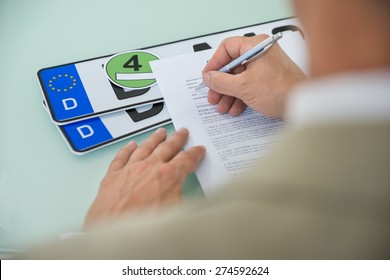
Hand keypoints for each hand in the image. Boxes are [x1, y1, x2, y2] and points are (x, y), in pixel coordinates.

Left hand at [84, 128, 205, 228]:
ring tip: (161, 132)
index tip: (198, 150)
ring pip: (145, 147)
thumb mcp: (177, 213)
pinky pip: (122, 156)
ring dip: (155, 139)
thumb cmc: (143, 226)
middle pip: (167, 148)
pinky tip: (131, 144)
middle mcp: (149, 167)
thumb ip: (184, 197)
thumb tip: (194, 197)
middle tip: (183, 132)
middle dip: (177, 139)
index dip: (195, 154)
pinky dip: (127, 148)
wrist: (112, 231)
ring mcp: (130, 169)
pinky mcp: (113, 175)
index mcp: (168, 176)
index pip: (186, 159)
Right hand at [202, 34, 305, 118]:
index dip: (214, 63)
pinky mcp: (270, 80)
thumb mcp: (243, 87)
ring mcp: (266, 67)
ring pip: (240, 78)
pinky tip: (235, 108)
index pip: (227, 48)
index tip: (207, 77)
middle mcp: (261, 53)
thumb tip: (208, 78)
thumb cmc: (281, 91)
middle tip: (213, 95)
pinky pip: (249, 85)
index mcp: (256, 46)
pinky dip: (240, 96)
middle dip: (221, 84)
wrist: (304, 106)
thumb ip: (221, 81)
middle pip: (232, 65)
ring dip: (229, 94)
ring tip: (222, 107)